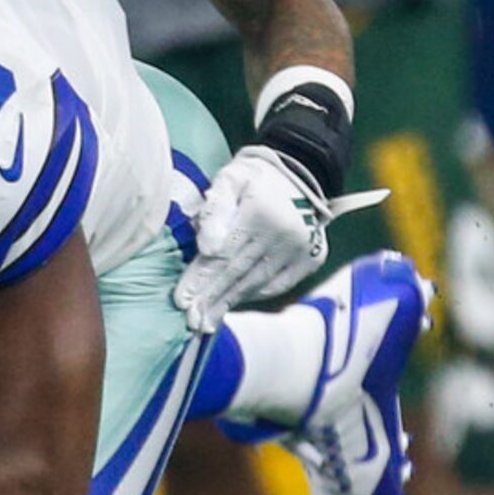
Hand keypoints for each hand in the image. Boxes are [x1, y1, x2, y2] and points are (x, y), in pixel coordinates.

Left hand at [174, 144, 328, 332]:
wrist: (301, 173)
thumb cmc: (254, 177)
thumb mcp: (230, 178)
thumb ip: (215, 207)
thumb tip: (206, 247)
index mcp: (261, 212)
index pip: (224, 254)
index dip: (201, 278)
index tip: (181, 300)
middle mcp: (284, 234)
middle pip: (239, 273)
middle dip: (211, 299)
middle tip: (191, 320)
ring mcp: (302, 249)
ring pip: (257, 282)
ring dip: (229, 303)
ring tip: (206, 321)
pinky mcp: (313, 258)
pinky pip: (278, 284)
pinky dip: (254, 294)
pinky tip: (233, 303)